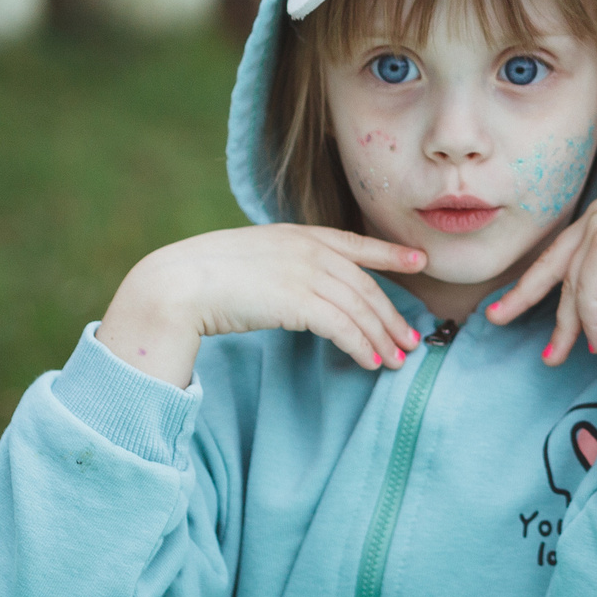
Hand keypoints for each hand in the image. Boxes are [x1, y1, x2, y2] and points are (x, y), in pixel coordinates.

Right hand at [100, 225, 425, 387]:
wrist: (177, 284)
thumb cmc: (203, 276)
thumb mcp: (251, 258)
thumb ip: (281, 266)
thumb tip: (295, 289)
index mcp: (297, 234)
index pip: (355, 243)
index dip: (390, 254)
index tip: (419, 261)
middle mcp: (308, 250)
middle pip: (364, 286)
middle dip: (391, 315)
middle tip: (410, 339)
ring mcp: (304, 273)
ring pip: (358, 308)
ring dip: (381, 337)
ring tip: (396, 360)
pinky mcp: (298, 302)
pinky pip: (342, 327)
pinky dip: (360, 345)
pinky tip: (370, 362)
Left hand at [485, 199, 596, 365]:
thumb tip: (569, 309)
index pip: (560, 252)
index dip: (534, 283)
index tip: (509, 307)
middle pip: (553, 263)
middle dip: (523, 296)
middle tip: (496, 320)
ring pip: (569, 285)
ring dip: (569, 326)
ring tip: (563, 354)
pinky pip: (585, 294)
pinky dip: (589, 322)